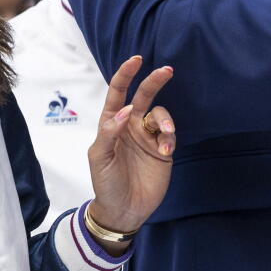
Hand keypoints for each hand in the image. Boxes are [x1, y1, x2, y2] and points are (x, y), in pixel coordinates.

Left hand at [85, 56, 174, 244]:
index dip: (126, 75)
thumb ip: (110, 132)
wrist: (123, 210)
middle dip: (154, 81)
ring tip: (167, 136)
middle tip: (166, 70)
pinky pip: (169, 134)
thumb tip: (127, 109)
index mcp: (112, 123)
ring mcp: (148, 137)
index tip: (137, 60)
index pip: (118, 93)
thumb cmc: (105, 183)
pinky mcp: (162, 149)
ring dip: (166, 121)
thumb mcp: (99, 158)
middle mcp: (131, 125)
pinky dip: (170, 138)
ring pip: (161, 115)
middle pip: (144, 96)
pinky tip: (166, 151)